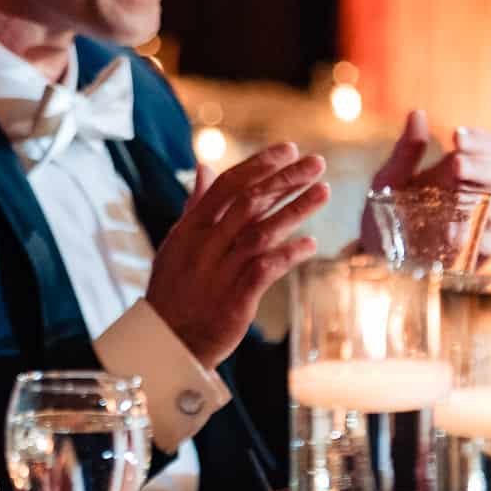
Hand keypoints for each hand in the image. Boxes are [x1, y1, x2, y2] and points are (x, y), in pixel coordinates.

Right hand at [146, 141, 329, 367]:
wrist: (167, 341)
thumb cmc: (175, 288)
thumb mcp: (178, 241)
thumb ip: (196, 203)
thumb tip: (204, 166)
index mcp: (191, 228)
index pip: (227, 186)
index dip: (259, 165)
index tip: (288, 150)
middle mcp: (205, 245)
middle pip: (249, 203)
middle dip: (285, 180)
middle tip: (316, 163)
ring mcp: (220, 272)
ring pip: (261, 232)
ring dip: (295, 211)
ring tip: (323, 192)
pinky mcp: (235, 299)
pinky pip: (266, 270)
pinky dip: (289, 254)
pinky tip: (310, 244)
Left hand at [368, 110, 490, 264]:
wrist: (376, 259)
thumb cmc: (386, 215)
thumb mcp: (388, 182)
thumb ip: (405, 152)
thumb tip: (418, 114)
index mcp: (456, 170)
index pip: (483, 146)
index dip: (478, 139)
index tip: (456, 136)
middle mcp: (474, 193)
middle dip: (481, 166)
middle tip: (457, 165)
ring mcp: (478, 223)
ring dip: (479, 202)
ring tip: (454, 202)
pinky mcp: (477, 253)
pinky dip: (479, 239)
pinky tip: (458, 238)